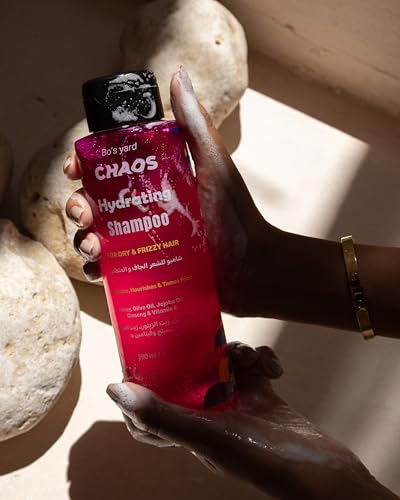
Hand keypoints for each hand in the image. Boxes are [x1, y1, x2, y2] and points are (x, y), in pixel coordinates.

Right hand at [63, 67, 282, 314]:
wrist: (251, 268)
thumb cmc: (236, 215)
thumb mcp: (213, 166)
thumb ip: (195, 125)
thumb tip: (176, 75)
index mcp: (154, 182)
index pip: (109, 168)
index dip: (85, 165)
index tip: (75, 168)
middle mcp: (144, 210)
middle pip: (96, 202)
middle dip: (79, 205)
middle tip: (83, 212)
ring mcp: (143, 242)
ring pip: (97, 236)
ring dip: (83, 238)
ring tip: (93, 246)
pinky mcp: (146, 270)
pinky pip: (112, 269)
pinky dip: (98, 269)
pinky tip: (99, 270)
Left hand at [106, 343, 392, 499]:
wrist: (325, 472)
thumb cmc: (263, 458)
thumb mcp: (209, 434)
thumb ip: (163, 414)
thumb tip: (114, 389)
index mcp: (189, 429)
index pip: (150, 411)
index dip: (142, 388)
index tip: (141, 357)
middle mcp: (210, 417)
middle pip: (190, 378)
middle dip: (197, 355)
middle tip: (203, 335)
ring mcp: (238, 406)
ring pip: (224, 366)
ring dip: (237, 354)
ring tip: (251, 356)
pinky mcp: (263, 396)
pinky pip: (254, 368)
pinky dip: (262, 360)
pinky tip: (273, 366)